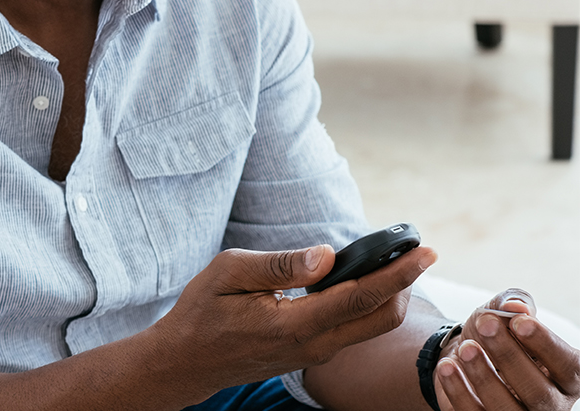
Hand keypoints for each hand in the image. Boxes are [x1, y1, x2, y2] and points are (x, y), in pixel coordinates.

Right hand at [150, 243, 435, 393]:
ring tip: (397, 262)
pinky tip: (362, 280)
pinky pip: (352, 329)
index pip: (360, 296)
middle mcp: (313, 345)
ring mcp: (314, 354)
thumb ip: (279, 265)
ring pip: (370, 326)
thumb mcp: (228, 273)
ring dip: (390, 295)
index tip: (426, 251)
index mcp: (293, 324)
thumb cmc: (202, 311)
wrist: (187, 361)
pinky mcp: (311, 354)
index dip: (398, 273)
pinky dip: (367, 304)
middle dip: (406, 284)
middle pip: (381, 318)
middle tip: (420, 252)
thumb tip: (326, 254)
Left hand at [435, 289, 579, 410]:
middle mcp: (550, 403)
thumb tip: (517, 306)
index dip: (545, 344)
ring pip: (507, 409)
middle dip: (509, 355)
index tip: (518, 321)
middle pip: (537, 391)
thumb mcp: (502, 311)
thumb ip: (513, 302)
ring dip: (483, 376)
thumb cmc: (493, 332)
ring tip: (465, 347)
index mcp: (566, 375)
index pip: (568, 365)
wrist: (461, 353)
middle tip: (485, 325)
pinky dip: (458, 391)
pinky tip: (447, 366)